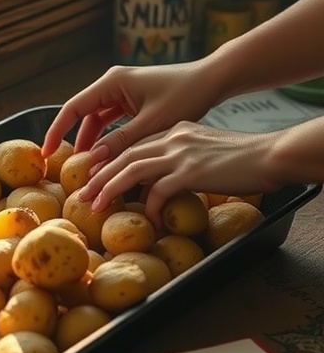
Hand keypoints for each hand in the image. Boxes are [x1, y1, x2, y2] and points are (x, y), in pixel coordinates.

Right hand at [42, 60, 220, 160]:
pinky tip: (110, 158)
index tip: (46, 153)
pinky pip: (114, 121)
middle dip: (76, 142)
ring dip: (94, 143)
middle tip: (70, 170)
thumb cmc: (187, 94)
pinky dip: (110, 139)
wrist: (213, 79)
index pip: (73, 108)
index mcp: (113, 82)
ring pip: (99, 120)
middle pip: (84, 115)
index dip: (57, 131)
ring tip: (90, 169)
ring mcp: (124, 91)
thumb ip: (122, 141)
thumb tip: (95, 161)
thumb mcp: (153, 123)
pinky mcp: (135, 100)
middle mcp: (114, 83)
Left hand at [77, 122, 281, 225]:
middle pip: (125, 154)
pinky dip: (148, 208)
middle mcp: (174, 137)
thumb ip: (184, 158)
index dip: (113, 160)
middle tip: (84, 193)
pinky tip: (148, 222)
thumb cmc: (245, 157)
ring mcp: (181, 153)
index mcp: (176, 130)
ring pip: (131, 169)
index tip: (97, 175)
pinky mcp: (190, 172)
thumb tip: (167, 180)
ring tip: (95, 206)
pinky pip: (157, 192)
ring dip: (109, 189)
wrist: (269, 155)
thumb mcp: (207, 150)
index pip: (136, 143)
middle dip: (100, 175)